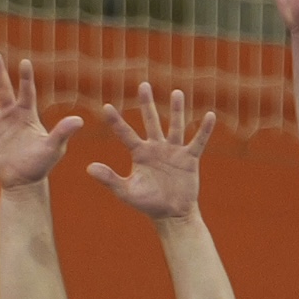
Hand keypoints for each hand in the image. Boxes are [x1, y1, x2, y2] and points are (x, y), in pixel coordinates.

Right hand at [0, 52, 82, 190]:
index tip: (24, 62)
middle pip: (3, 88)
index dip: (25, 78)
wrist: (23, 181)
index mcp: (27, 114)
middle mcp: (10, 114)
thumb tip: (79, 121)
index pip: (26, 91)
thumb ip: (62, 132)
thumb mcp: (54, 148)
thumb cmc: (41, 164)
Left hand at [88, 82, 211, 220]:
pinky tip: (210, 115)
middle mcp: (156, 147)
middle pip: (151, 121)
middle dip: (146, 104)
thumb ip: (109, 178)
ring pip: (175, 126)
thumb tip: (88, 167)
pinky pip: (197, 141)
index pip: (125, 134)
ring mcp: (174, 151)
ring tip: (177, 93)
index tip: (106, 106)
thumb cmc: (147, 203)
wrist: (171, 214)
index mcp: (140, 154)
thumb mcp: (126, 191)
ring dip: (176, 110)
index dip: (115, 121)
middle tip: (143, 85)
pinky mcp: (189, 158)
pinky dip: (204, 130)